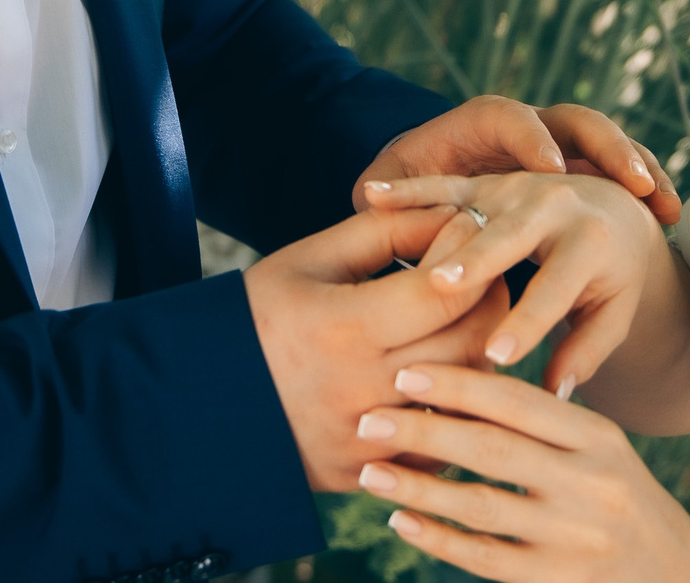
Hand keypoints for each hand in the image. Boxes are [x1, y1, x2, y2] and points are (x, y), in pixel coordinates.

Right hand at [243, 206, 509, 491]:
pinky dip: (455, 412)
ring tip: (468, 324)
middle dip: (491, 303)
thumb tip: (455, 216)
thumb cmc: (258, 315)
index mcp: (343, 328)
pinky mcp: (365, 473)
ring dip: (481, 356)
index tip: (474, 238)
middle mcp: (359, 389)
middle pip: (468, 344)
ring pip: (464, 398)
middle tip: (487, 280)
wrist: (199, 400)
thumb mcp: (311, 259)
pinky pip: (440, 445)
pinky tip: (446, 379)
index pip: (446, 291)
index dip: (473, 259)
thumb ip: (386, 231)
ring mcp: (364, 441)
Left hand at [354, 365, 689, 582]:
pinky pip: (485, 558)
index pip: (516, 401)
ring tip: (369, 470)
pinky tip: (402, 520)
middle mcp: (590, 483)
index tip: (404, 372)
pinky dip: (438, 538)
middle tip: (368, 418)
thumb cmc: (625, 503)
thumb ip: (546, 424)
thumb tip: (457, 388)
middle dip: (424, 430)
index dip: (457, 384)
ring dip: (418, 486)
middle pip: (492, 448)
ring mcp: (575, 537)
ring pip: (480, 505)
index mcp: (597, 437)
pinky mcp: (559, 580)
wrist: (679, 579)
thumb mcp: (603, 451)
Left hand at [356, 97, 679, 225]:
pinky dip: (650, 184)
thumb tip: (370, 198)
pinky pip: (624, 166)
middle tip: (632, 182)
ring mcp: (563, 141)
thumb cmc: (412, 187)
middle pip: (574, 119)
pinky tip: (671, 213)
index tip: (551, 168)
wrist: (440, 178)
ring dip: (638, 166)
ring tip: (664, 202)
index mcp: (481, 121)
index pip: (509, 116)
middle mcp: (528, 124)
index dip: (530, 139)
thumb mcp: (392, 185)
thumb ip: (389, 192)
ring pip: (609, 139)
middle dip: (606, 147)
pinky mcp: (584, 166)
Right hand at [362, 171, 662, 395]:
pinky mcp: (487, 179)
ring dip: (435, 228)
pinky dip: (409, 189)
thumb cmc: (613, 276)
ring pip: (470, 208)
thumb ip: (586, 352)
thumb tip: (555, 397)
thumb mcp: (614, 311)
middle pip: (511, 236)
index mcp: (592, 239)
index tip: (495, 356)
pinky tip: (371, 196)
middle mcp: (555, 203)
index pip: (555, 287)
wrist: (616, 207)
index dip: (527, 322)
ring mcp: (516, 185)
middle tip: (440, 288)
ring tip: (401, 247)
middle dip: (476, 261)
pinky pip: (444, 184)